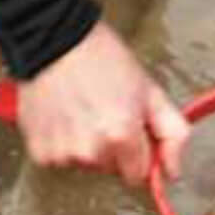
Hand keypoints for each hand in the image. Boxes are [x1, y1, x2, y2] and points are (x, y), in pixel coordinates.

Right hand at [16, 20, 190, 185]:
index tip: (130, 130)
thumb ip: (172, 133)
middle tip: (105, 110)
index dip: (138, 152)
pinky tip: (63, 115)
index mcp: (121, 136)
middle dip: (113, 147)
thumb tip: (173, 171)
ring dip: (86, 145)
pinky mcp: (41, 152)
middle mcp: (91, 151)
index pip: (138, 175)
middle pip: (111, 169)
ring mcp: (64, 154)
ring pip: (85, 164)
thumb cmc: (102, 58)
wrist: (56, 40)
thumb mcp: (149, 89)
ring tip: (82, 109)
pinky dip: (62, 142)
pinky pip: (60, 160)